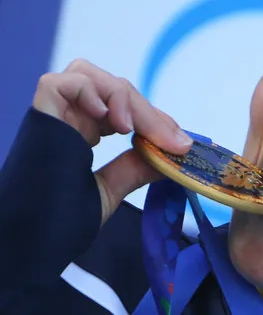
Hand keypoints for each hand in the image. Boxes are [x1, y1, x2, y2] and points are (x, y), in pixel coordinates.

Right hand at [32, 59, 192, 223]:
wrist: (27, 243)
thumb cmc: (59, 221)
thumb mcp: (110, 190)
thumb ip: (136, 169)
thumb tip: (173, 157)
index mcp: (83, 131)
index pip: (124, 108)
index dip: (154, 119)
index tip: (179, 142)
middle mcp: (68, 117)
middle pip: (113, 89)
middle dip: (147, 112)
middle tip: (171, 141)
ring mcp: (53, 113)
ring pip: (90, 75)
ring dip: (120, 96)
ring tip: (129, 130)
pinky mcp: (40, 111)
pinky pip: (64, 81)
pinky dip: (90, 91)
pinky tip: (108, 121)